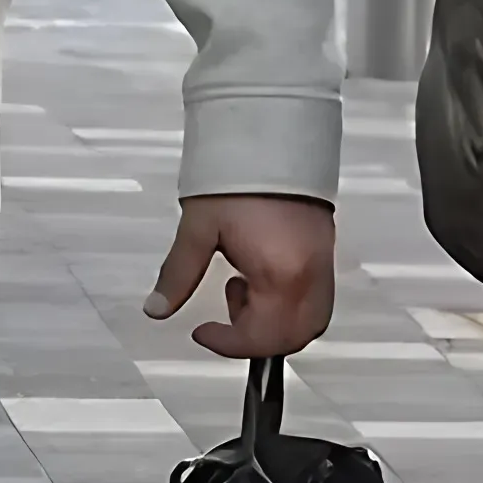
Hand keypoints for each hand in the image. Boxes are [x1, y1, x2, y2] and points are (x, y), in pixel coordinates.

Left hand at [148, 194, 337, 360]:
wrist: (272, 138)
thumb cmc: (236, 180)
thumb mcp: (198, 229)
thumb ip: (178, 274)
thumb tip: (156, 308)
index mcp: (280, 274)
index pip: (263, 336)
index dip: (230, 344)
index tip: (202, 331)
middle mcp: (310, 277)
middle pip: (295, 336)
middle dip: (256, 340)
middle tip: (224, 318)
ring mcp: (323, 265)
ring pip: (311, 322)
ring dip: (276, 326)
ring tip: (241, 294)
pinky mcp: (326, 252)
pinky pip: (317, 299)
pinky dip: (290, 307)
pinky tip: (259, 280)